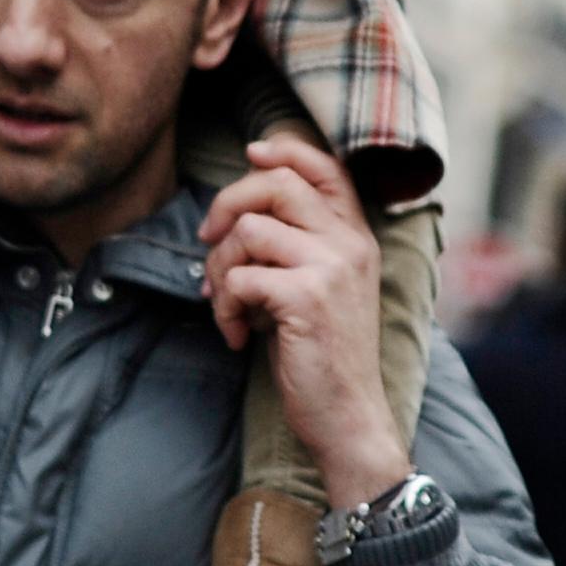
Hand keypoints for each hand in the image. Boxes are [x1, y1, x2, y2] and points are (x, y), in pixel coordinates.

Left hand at [199, 135, 404, 509]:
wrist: (347, 415)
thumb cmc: (325, 354)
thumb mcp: (322, 288)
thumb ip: (298, 246)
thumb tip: (237, 212)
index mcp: (357, 237)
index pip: (326, 167)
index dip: (283, 150)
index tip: (251, 154)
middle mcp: (350, 243)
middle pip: (275, 184)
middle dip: (227, 206)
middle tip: (208, 241)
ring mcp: (331, 267)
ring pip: (248, 229)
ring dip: (219, 268)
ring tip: (226, 304)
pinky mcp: (306, 297)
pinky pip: (238, 277)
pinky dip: (223, 307)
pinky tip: (237, 335)